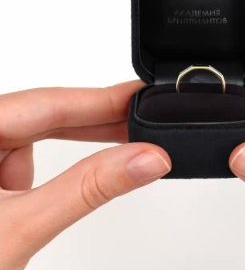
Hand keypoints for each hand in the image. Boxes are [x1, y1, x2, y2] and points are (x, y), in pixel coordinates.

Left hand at [0, 81, 170, 269]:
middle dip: (96, 122)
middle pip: (43, 114)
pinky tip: (56, 184)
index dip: (102, 97)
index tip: (141, 95)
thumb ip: (88, 189)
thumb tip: (145, 159)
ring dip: (74, 146)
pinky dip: (48, 166)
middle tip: (141, 121)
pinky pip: (21, 155)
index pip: (45, 103)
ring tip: (114, 152)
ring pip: (34, 135)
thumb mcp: (18, 231)